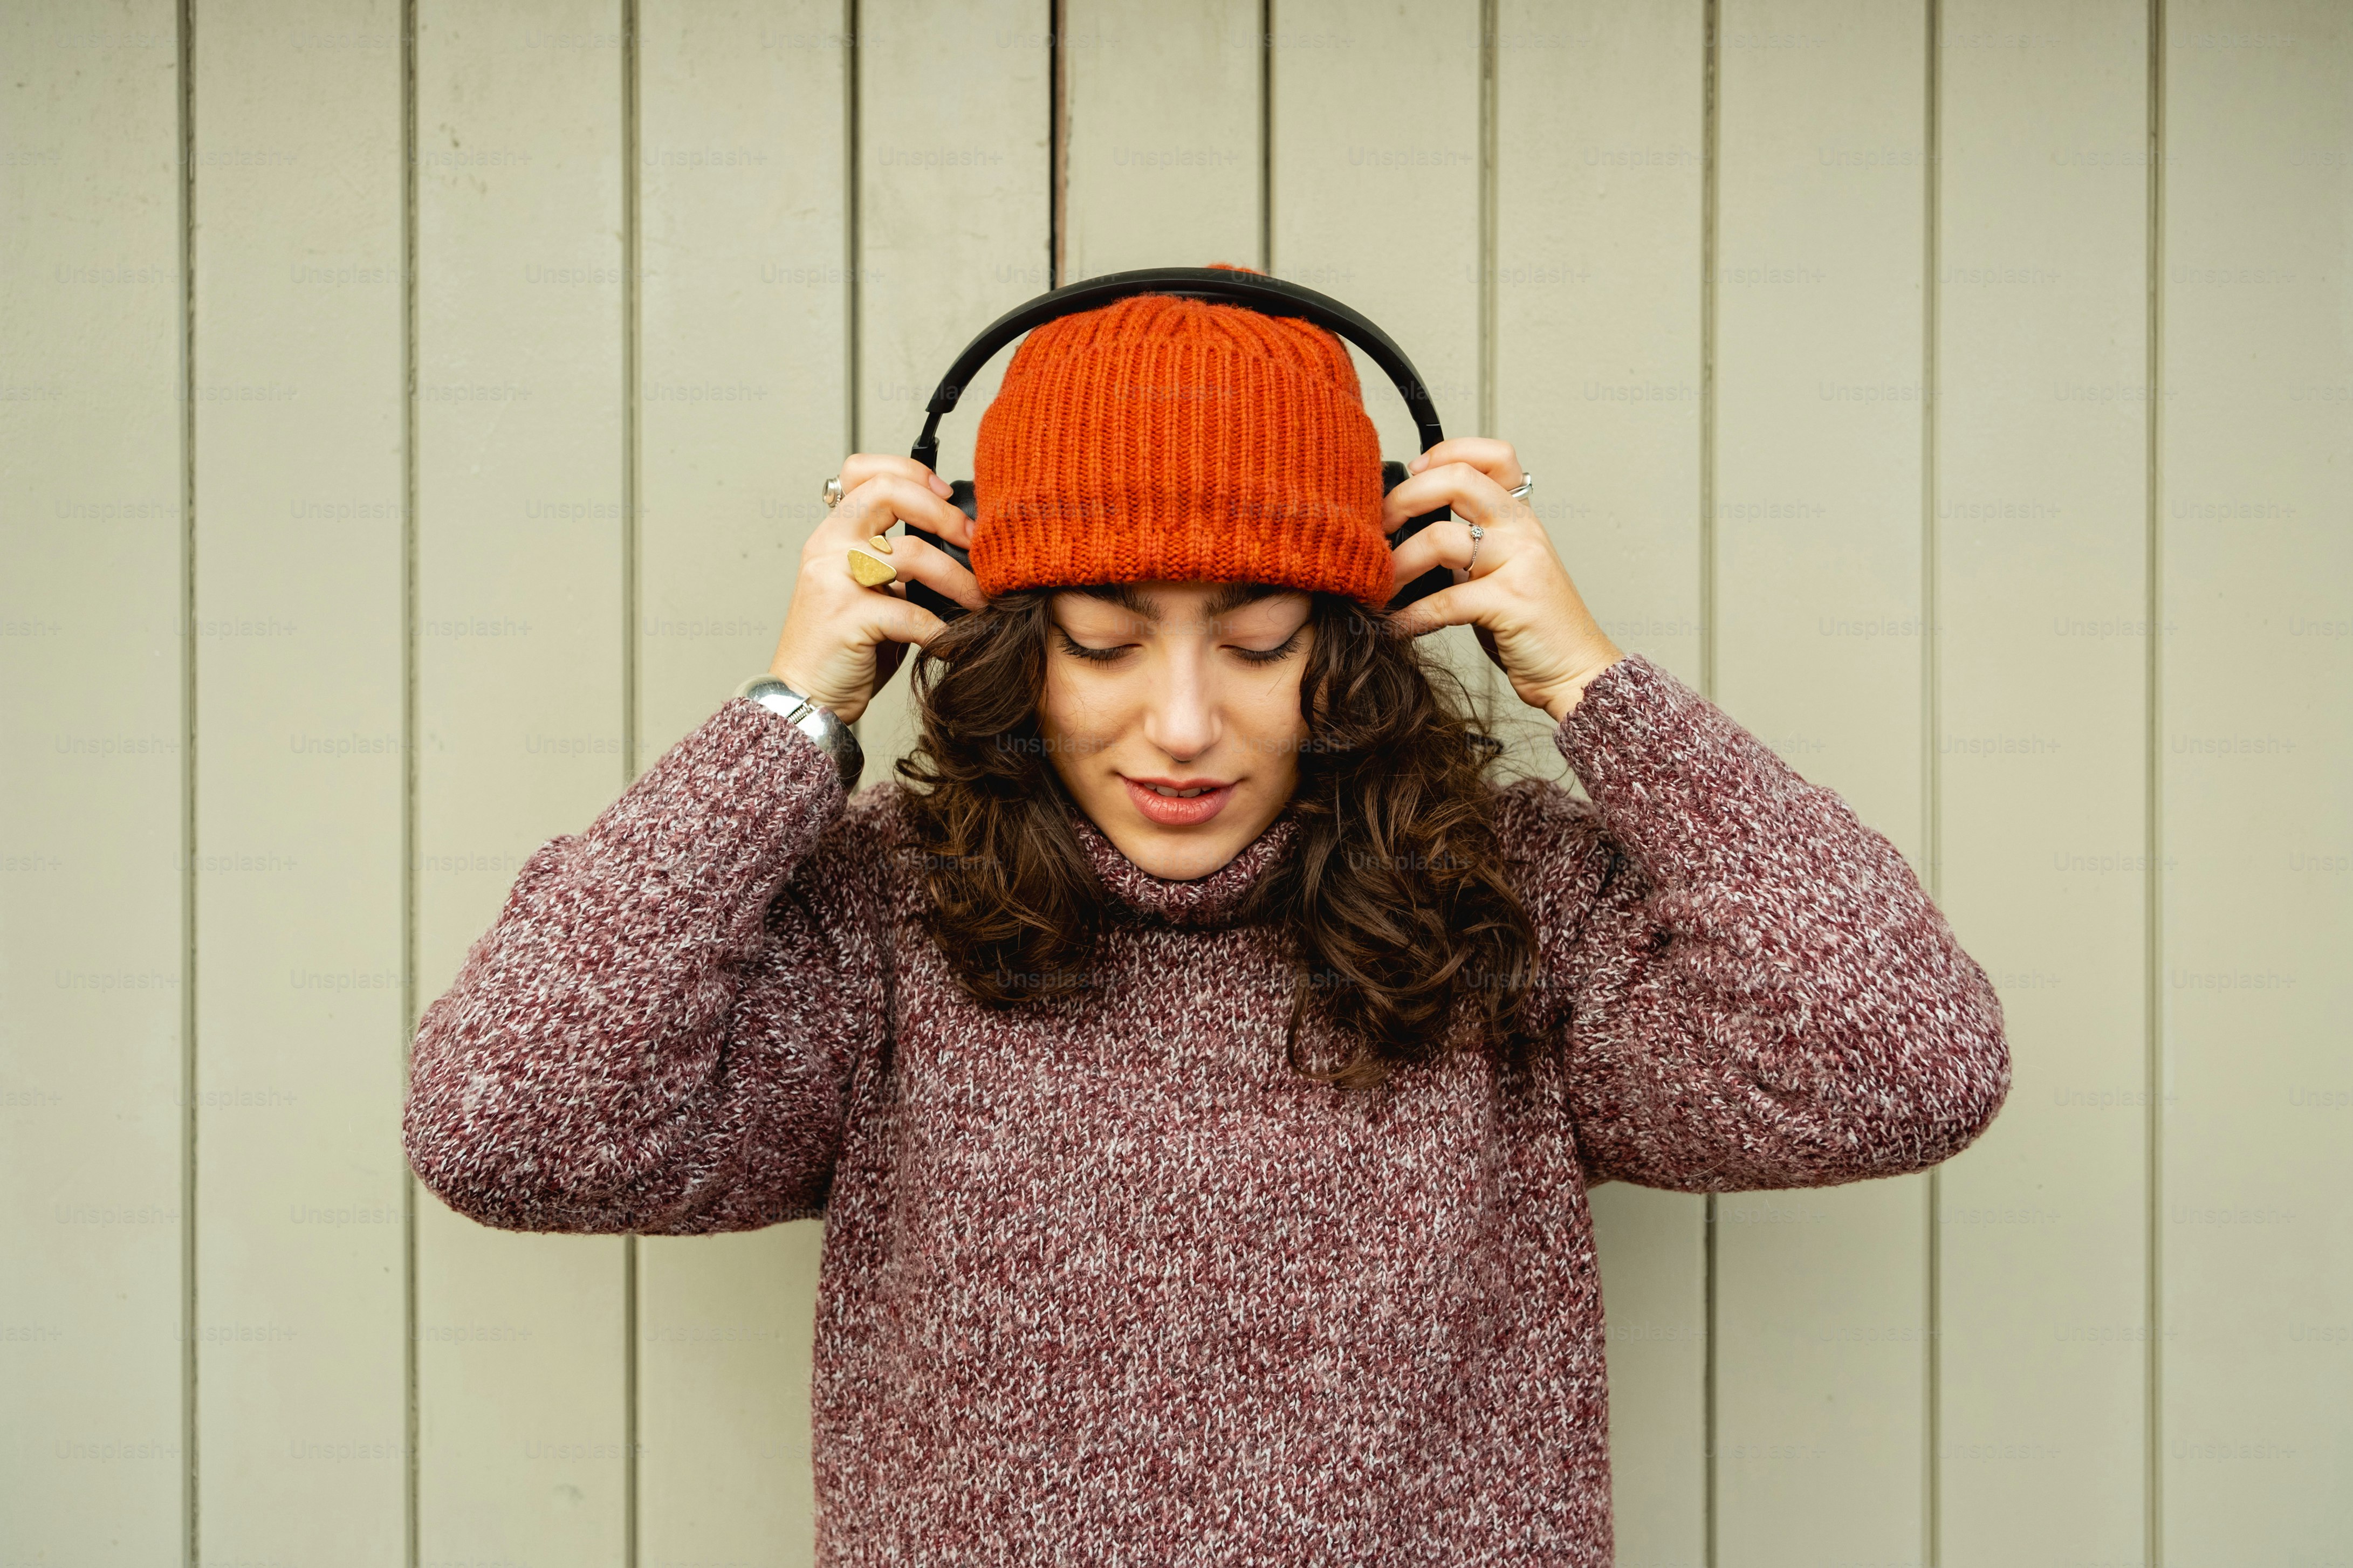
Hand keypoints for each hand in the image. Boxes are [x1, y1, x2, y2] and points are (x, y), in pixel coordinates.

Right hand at [765, 454, 985, 723]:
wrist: (805, 698)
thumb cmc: (842, 649)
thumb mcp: (867, 593)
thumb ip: (896, 566)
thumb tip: (961, 550)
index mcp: (834, 535)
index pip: (865, 472)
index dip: (911, 472)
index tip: (947, 494)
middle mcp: (829, 547)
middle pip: (890, 494)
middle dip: (945, 515)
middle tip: (977, 544)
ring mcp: (835, 580)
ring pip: (913, 554)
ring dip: (959, 580)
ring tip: (981, 602)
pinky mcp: (847, 618)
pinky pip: (913, 614)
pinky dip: (943, 631)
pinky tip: (953, 644)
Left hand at [1380, 437, 1624, 723]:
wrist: (1576, 670)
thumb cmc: (1532, 625)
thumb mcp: (1501, 571)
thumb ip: (1467, 548)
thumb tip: (1404, 537)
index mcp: (1519, 517)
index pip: (1493, 455)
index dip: (1446, 453)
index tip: (1411, 473)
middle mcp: (1521, 530)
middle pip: (1457, 479)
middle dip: (1404, 498)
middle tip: (1377, 528)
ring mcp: (1519, 563)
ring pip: (1441, 538)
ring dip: (1398, 564)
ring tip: (1379, 588)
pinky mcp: (1511, 603)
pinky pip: (1443, 601)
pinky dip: (1409, 615)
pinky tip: (1394, 626)